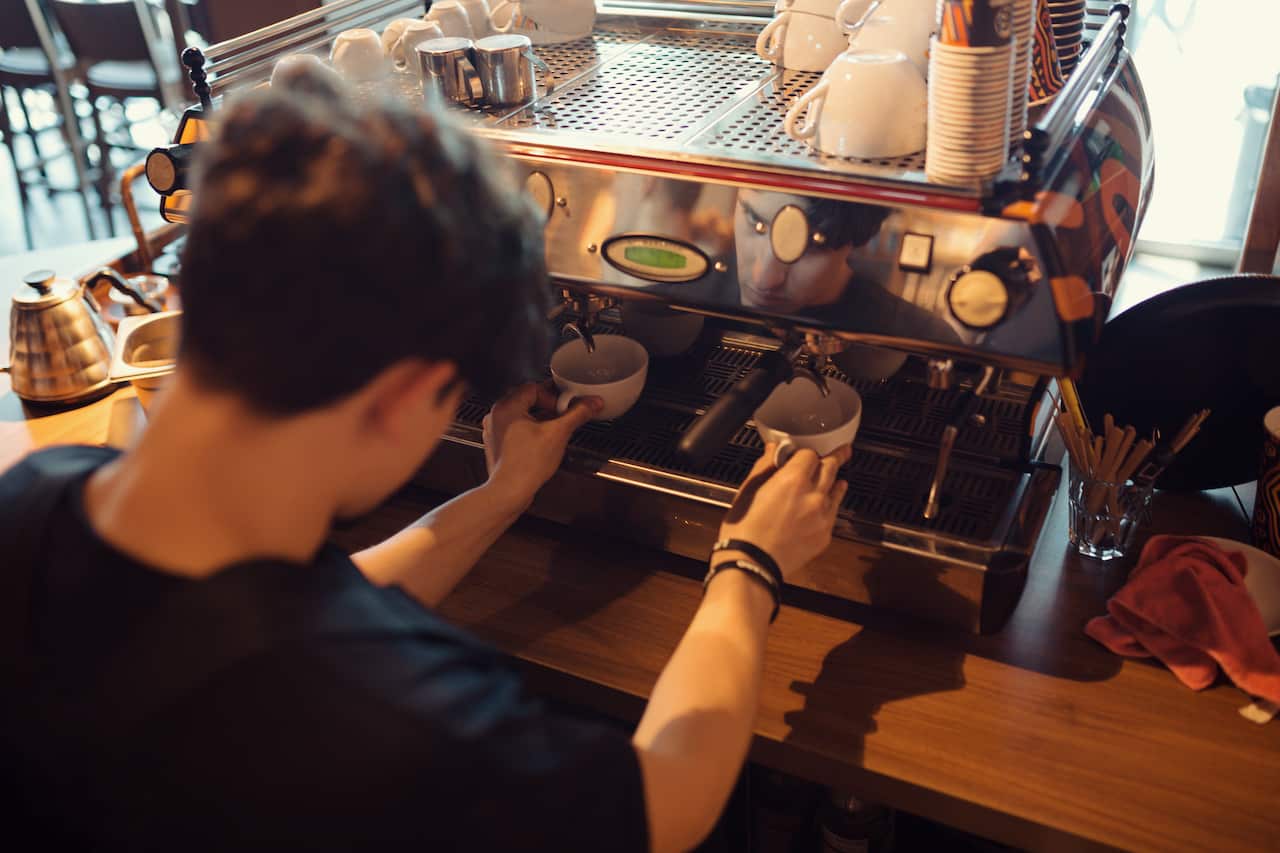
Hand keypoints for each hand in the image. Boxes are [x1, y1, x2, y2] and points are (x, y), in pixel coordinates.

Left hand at [482, 382, 601, 506]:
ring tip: (554, 430)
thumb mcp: (558, 434)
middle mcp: (497, 415)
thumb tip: (592, 403)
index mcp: (507, 406)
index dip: (553, 396)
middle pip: (527, 400)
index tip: (565, 408)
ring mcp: (495, 431)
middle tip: (562, 415)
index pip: (534, 388)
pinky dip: (530, 431)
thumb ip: (577, 414)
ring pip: (521, 415)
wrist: (509, 491)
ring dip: (539, 418)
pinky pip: (515, 429)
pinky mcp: (498, 445)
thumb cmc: (526, 464)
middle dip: (547, 406)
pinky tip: (541, 443)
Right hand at [717, 443, 850, 580]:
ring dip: (835, 481)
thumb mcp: (748, 490)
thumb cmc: (744, 529)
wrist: (751, 564)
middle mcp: (814, 496)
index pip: (811, 454)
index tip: (803, 452)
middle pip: (831, 467)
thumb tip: (773, 450)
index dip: (805, 452)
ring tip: (836, 477)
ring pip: (837, 490)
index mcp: (793, 480)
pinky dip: (829, 505)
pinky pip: (833, 513)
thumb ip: (765, 466)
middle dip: (833, 457)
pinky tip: (825, 504)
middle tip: (840, 451)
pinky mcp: (825, 535)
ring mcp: (823, 516)